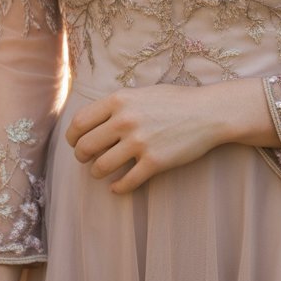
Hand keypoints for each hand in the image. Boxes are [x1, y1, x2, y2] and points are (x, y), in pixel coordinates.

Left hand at [65, 84, 220, 193]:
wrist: (208, 113)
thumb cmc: (175, 101)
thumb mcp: (142, 92)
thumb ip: (117, 105)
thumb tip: (92, 121)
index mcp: (119, 100)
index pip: (79, 122)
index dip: (72, 137)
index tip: (75, 143)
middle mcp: (125, 120)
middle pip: (85, 147)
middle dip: (82, 157)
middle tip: (87, 159)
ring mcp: (139, 142)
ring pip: (100, 167)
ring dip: (97, 173)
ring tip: (102, 172)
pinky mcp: (154, 162)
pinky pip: (126, 182)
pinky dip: (118, 188)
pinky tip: (118, 187)